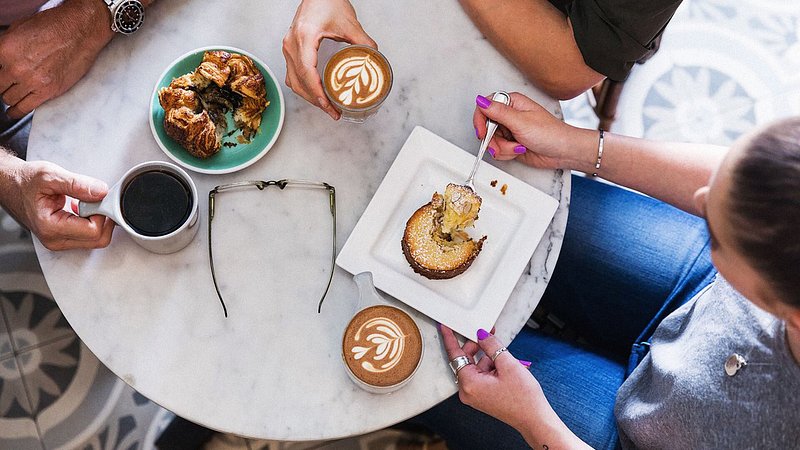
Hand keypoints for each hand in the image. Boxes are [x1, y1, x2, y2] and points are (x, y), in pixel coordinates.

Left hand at [0, 0, 112, 118]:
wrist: (80, 31)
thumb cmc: (54, 25)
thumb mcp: (19, 29)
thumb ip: (6, 48)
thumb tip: (2, 60)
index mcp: (5, 50)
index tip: (2, 76)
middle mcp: (15, 67)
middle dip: (2, 85)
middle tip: (7, 85)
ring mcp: (32, 81)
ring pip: (9, 98)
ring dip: (10, 97)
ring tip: (11, 99)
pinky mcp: (48, 91)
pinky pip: (25, 108)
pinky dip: (16, 112)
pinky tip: (13, 113)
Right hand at [0, 156, 114, 250]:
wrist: (12, 185)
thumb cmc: (25, 181)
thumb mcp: (50, 175)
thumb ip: (78, 184)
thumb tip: (102, 192)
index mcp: (50, 228)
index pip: (93, 231)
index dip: (102, 212)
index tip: (97, 197)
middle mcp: (55, 240)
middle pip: (98, 239)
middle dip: (103, 218)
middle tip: (94, 199)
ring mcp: (60, 241)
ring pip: (96, 239)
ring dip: (98, 219)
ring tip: (85, 202)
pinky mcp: (64, 238)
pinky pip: (89, 236)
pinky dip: (93, 221)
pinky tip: (83, 208)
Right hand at [282, 0, 376, 119]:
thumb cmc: (326, 0)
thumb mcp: (349, 23)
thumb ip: (363, 42)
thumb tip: (374, 59)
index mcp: (304, 38)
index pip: (307, 74)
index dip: (318, 94)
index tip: (329, 106)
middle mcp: (291, 44)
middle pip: (299, 82)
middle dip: (316, 101)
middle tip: (333, 112)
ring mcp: (288, 47)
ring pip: (293, 81)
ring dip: (309, 97)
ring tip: (326, 107)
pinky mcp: (290, 48)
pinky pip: (292, 74)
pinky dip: (303, 87)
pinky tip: (316, 94)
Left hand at [441, 325, 544, 430]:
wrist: (534, 419)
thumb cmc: (523, 399)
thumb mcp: (508, 364)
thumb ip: (491, 346)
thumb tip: (481, 335)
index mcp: (470, 384)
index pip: (455, 355)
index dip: (450, 338)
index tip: (445, 327)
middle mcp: (468, 391)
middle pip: (466, 360)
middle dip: (478, 347)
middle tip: (489, 335)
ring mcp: (474, 395)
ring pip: (476, 366)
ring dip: (488, 358)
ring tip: (506, 359)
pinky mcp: (482, 396)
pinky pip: (481, 375)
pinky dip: (490, 367)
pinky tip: (505, 367)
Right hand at [473, 92, 595, 171]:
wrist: (562, 152)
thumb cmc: (550, 134)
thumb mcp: (521, 122)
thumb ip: (498, 112)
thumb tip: (481, 101)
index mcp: (512, 103)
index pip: (485, 107)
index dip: (480, 121)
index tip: (483, 133)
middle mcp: (509, 115)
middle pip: (486, 127)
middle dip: (494, 140)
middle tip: (505, 143)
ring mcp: (509, 129)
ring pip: (491, 141)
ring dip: (502, 148)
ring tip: (518, 147)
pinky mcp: (510, 143)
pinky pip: (497, 150)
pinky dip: (506, 154)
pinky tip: (519, 151)